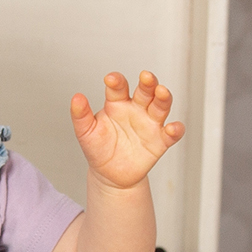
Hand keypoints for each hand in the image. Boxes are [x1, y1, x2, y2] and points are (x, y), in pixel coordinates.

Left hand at [70, 71, 184, 191]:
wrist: (109, 175)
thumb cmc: (98, 149)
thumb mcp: (86, 133)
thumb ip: (81, 115)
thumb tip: (76, 98)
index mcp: (117, 103)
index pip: (119, 87)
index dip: (116, 81)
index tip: (111, 79)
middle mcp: (136, 109)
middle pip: (145, 91)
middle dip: (148, 82)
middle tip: (146, 76)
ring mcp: (149, 124)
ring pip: (161, 106)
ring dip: (163, 98)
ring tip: (162, 92)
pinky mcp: (160, 141)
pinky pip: (171, 134)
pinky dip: (175, 129)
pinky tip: (172, 128)